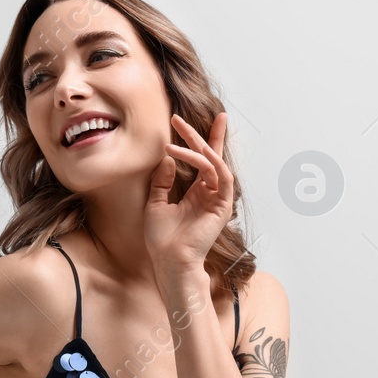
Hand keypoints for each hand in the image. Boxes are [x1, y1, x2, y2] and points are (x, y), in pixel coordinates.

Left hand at [144, 112, 233, 276]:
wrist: (168, 259)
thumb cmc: (161, 238)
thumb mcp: (155, 202)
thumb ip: (162, 181)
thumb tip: (167, 157)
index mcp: (196, 193)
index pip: (202, 161)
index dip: (201, 139)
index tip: (186, 121)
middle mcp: (209, 193)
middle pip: (210, 156)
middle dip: (197, 134)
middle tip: (177, 118)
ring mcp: (217, 198)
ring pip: (213, 163)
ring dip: (197, 146)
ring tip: (179, 133)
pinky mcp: (222, 205)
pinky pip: (221, 176)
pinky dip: (209, 162)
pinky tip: (192, 153)